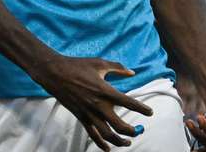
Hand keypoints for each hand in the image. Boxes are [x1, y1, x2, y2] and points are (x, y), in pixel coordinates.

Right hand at [30, 55, 152, 150]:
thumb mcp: (99, 63)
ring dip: (119, 141)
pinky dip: (101, 144)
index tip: (150, 112)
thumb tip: (132, 72)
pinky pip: (92, 135)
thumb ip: (117, 68)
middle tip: (139, 130)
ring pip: (107, 135)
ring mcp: (89, 113)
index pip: (128, 103)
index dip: (141, 109)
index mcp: (105, 90)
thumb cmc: (78, 66)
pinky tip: (108, 149)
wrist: (55, 73)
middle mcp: (98, 105)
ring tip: (128, 143)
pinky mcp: (81, 117)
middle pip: (120, 125)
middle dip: (132, 131)